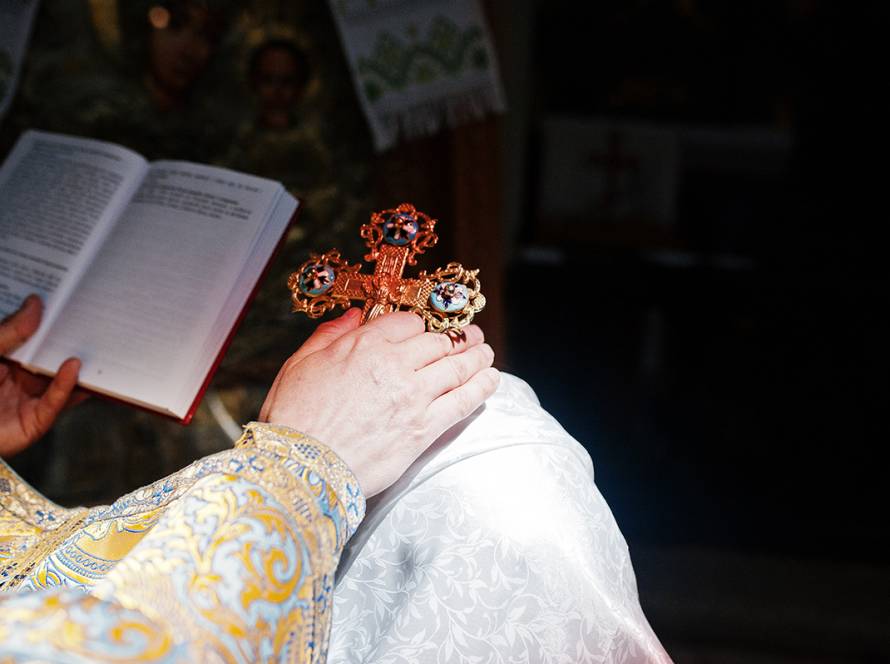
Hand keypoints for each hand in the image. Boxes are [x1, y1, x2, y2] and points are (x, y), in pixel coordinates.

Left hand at [0, 295, 83, 456]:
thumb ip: (9, 332)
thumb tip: (35, 304)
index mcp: (3, 360)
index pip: (31, 338)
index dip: (49, 322)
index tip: (69, 302)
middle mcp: (17, 379)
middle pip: (51, 358)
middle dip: (71, 342)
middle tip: (92, 321)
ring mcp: (26, 401)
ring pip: (59, 382)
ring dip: (78, 366)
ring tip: (96, 345)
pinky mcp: (34, 423)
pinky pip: (53, 403)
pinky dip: (66, 385)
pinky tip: (73, 367)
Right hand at [260, 308, 498, 495]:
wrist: (302, 467)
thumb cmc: (293, 418)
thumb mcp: (299, 365)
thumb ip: (329, 335)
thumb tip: (352, 316)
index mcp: (364, 345)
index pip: (407, 322)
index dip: (419, 325)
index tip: (425, 330)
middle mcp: (394, 365)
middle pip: (439, 342)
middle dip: (458, 336)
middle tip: (470, 335)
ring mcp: (413, 397)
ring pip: (457, 367)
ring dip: (477, 356)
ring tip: (485, 352)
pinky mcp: (424, 429)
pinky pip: (463, 401)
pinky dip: (481, 387)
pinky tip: (490, 379)